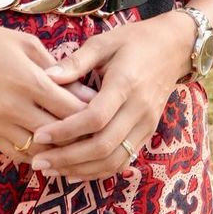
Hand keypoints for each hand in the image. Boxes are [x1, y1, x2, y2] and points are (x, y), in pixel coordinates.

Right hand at [0, 16, 96, 164]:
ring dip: (59, 150)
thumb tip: (87, 94)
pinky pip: (17, 153)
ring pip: (40, 151)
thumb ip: (58, 71)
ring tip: (77, 144)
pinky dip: (37, 154)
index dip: (92, 113)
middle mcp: (13, 107)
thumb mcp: (26, 45)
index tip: (105, 110)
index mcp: (28, 80)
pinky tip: (50, 149)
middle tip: (97, 132)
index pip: (71, 108)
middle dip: (81, 136)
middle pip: (59, 134)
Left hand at [27, 11, 195, 181]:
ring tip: (51, 170)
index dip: (66, 131)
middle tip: (38, 162)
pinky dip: (98, 171)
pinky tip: (75, 171)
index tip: (39, 135)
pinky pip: (123, 160)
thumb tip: (47, 77)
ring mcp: (146, 124)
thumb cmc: (134, 41)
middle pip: (103, 146)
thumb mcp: (103, 42)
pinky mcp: (148, 133)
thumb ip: (76, 61)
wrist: (174, 48)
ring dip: (81, 170)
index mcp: (125, 84)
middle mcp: (139, 109)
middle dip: (68, 158)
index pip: (95, 118)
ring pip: (114, 160)